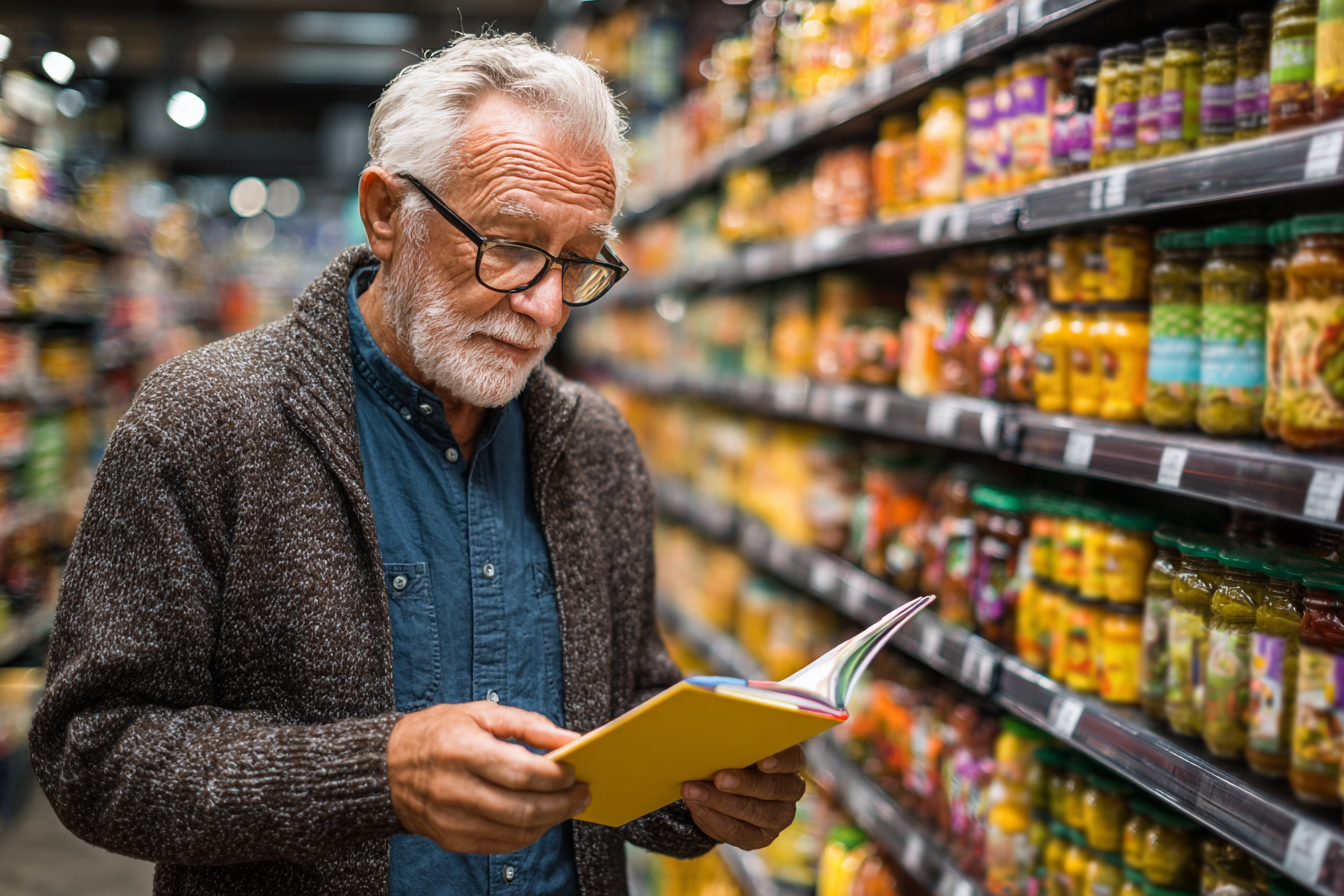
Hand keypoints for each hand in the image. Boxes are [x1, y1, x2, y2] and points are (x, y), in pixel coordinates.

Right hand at [387, 701, 590, 853]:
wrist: (385, 769)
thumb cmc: (436, 733)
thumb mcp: (479, 713)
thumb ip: (528, 725)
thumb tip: (571, 738)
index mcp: (463, 751)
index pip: (521, 772)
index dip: (554, 775)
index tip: (575, 770)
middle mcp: (456, 790)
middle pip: (523, 807)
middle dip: (563, 803)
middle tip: (583, 793)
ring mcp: (453, 820)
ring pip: (517, 831)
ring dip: (551, 820)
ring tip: (567, 804)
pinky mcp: (453, 839)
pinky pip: (502, 844)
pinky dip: (529, 832)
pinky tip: (540, 817)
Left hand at [680, 745, 806, 848]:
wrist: (721, 791)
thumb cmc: (731, 759)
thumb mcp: (736, 749)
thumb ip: (734, 745)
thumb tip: (713, 741)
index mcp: (790, 762)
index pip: (793, 759)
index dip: (780, 761)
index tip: (761, 762)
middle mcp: (790, 790)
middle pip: (774, 788)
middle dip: (744, 784)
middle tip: (718, 778)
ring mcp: (779, 817)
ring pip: (756, 812)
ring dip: (722, 803)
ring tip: (694, 792)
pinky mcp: (762, 837)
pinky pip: (740, 833)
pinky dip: (715, 819)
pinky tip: (697, 807)